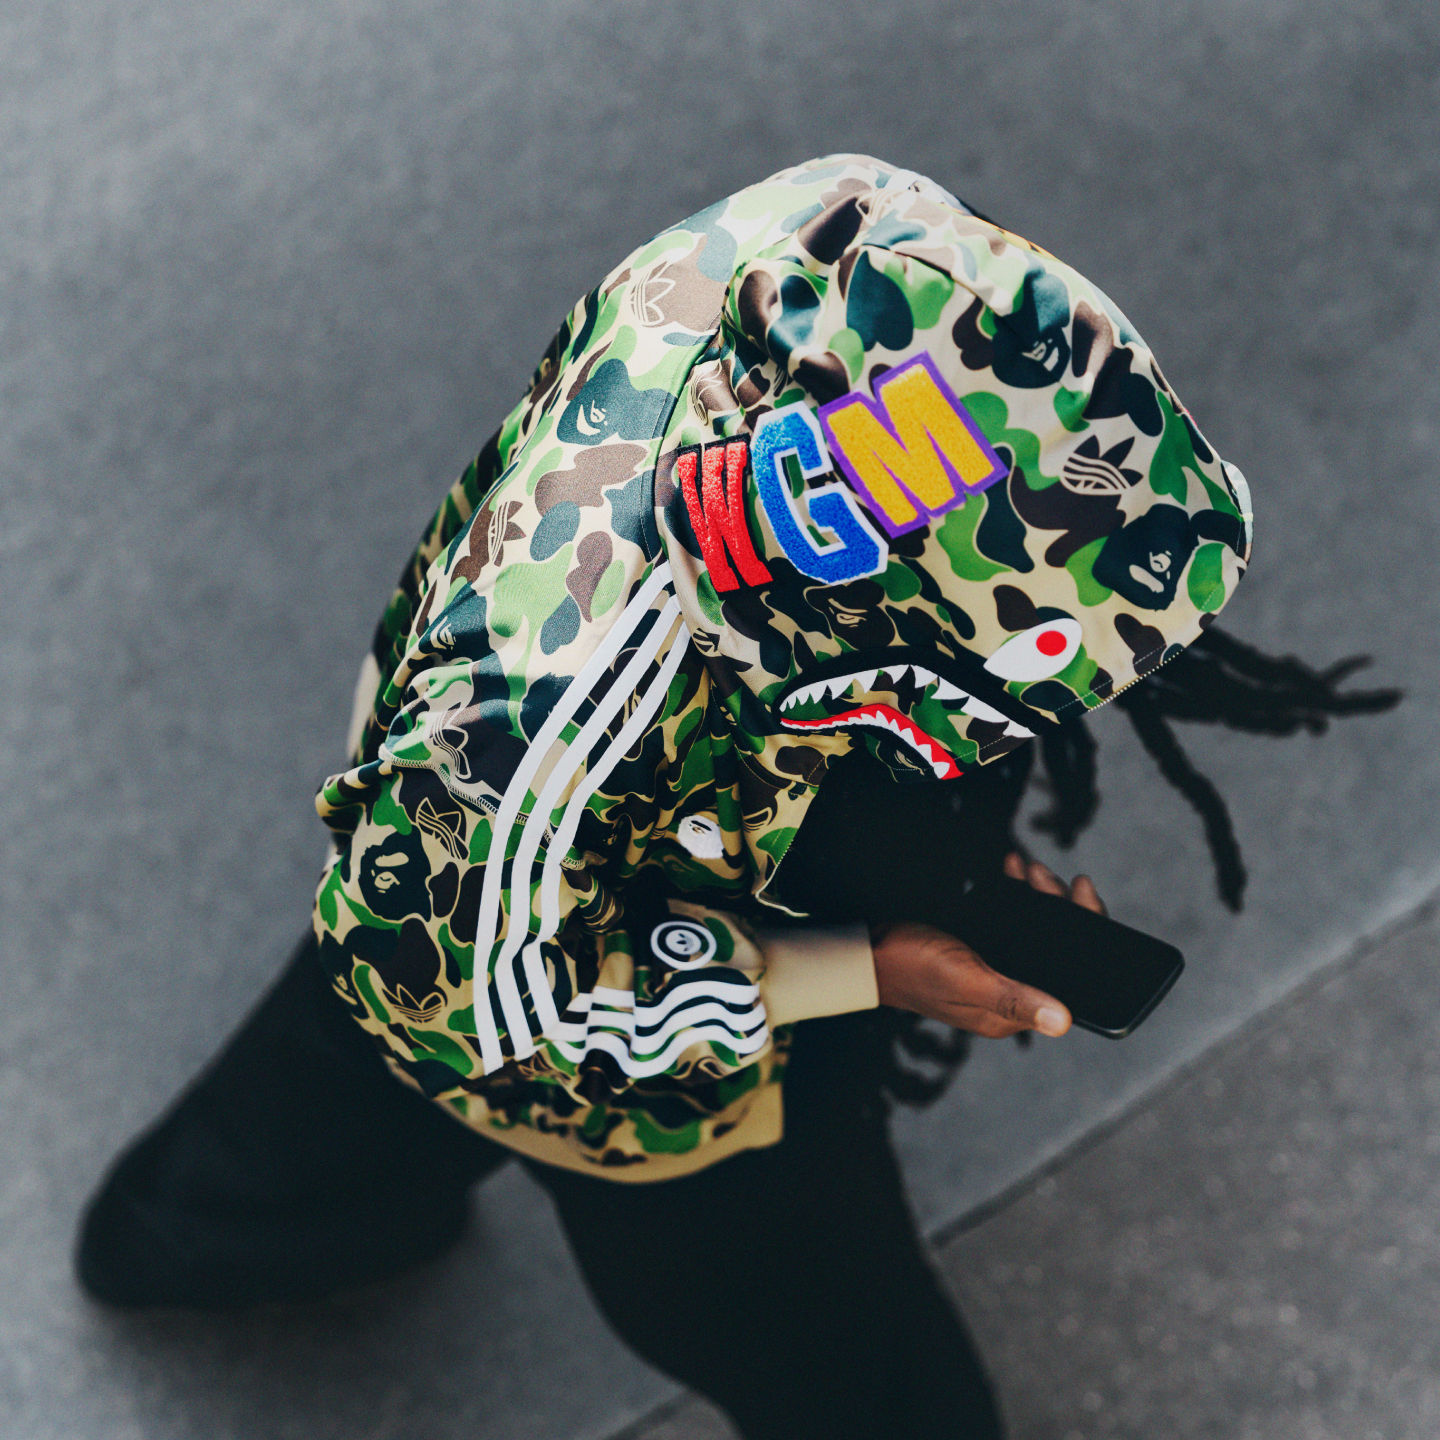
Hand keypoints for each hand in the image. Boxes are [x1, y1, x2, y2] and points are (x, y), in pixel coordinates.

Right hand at [869, 852, 1106, 1038]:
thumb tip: (1064, 1022)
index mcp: (1010, 1013)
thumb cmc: (910, 969)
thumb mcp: (966, 981)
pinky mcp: (979, 948)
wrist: (866, 948)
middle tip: (1045, 874)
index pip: (1068, 977)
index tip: (1083, 895)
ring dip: (1037, 895)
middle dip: (1059, 905)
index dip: (1085, 933)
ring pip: (1035, 930)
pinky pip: (1010, 919)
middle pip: (1055, 948)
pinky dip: (1015, 894)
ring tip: (1028, 868)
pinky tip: (1011, 872)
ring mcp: (994, 968)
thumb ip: (1013, 999)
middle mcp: (1008, 993)